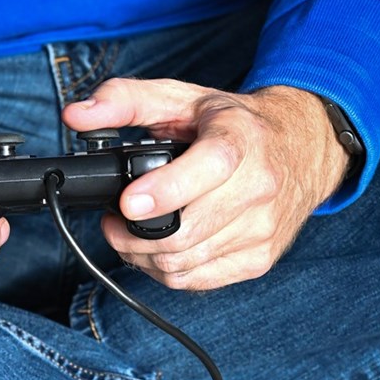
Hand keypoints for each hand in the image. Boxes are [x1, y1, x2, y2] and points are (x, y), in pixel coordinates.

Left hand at [62, 79, 351, 290]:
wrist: (303, 147)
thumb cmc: (235, 124)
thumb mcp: (183, 98)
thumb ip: (126, 101)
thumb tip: (77, 115)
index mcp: (241, 140)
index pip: (208, 170)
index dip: (165, 192)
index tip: (127, 204)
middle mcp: (260, 187)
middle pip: (185, 231)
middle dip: (132, 233)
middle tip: (114, 218)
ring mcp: (263, 228)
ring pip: (184, 262)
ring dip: (143, 255)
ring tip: (132, 231)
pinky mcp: (260, 259)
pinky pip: (197, 280)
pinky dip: (167, 271)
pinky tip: (159, 248)